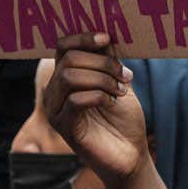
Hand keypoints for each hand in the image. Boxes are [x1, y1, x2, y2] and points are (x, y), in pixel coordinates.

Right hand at [44, 33, 147, 187]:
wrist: (131, 154)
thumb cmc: (124, 118)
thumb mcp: (119, 81)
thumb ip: (110, 60)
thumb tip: (108, 34)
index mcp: (67, 76)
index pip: (63, 46)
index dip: (83, 37)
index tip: (107, 39)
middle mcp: (56, 91)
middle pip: (68, 59)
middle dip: (102, 62)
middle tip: (124, 75)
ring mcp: (57, 110)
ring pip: (69, 77)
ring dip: (102, 78)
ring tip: (120, 90)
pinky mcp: (64, 128)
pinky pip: (75, 100)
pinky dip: (99, 95)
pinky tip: (112, 102)